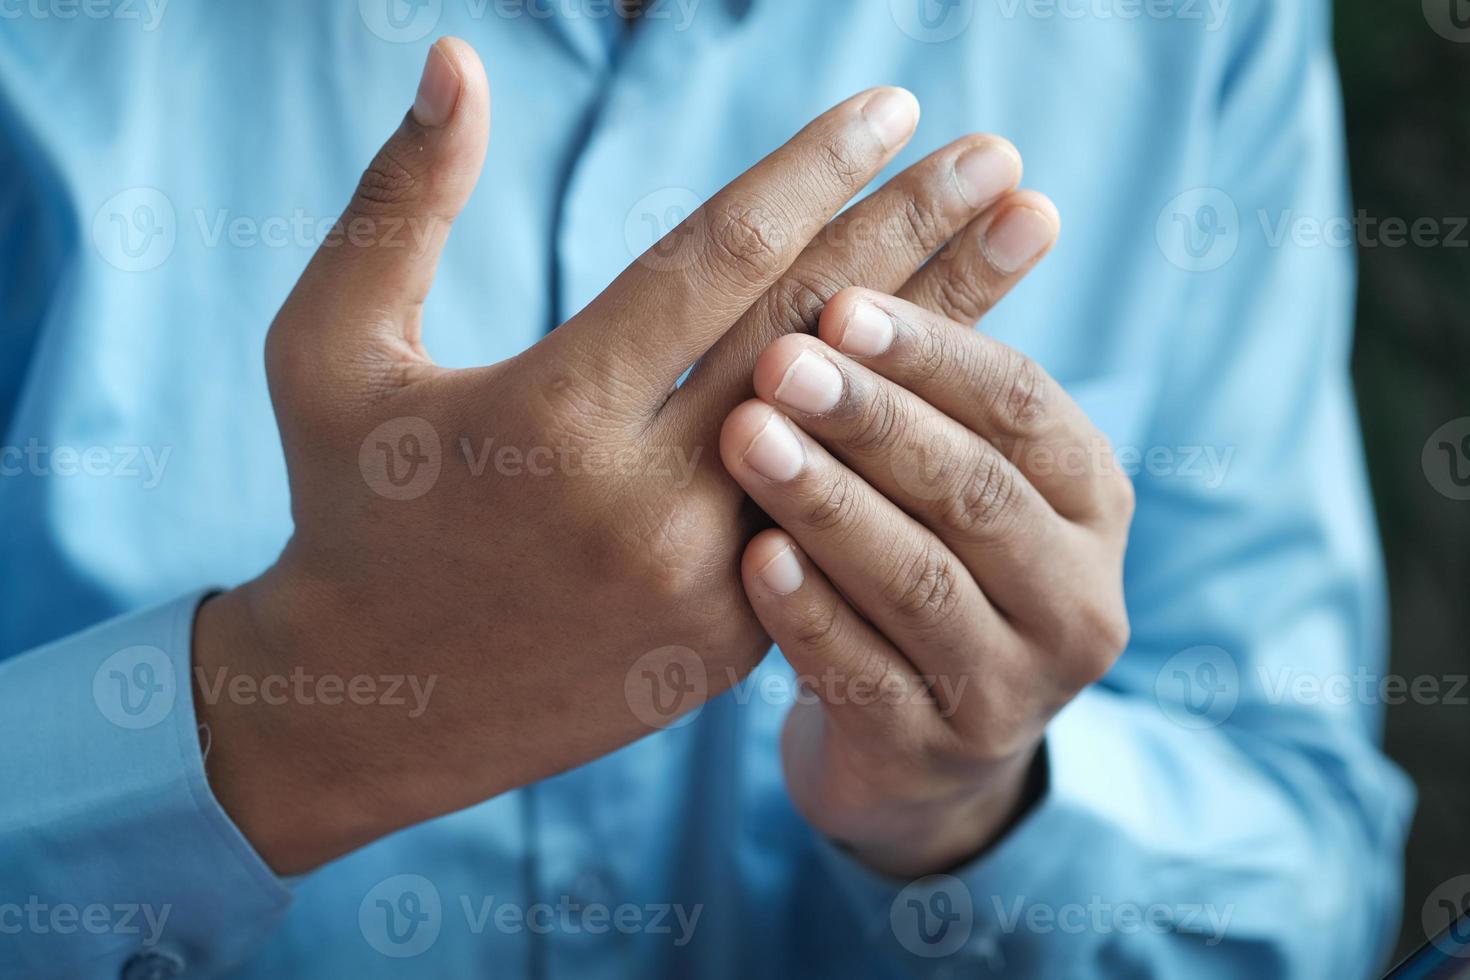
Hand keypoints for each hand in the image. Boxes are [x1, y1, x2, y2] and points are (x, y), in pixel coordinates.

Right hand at [194, 38, 1033, 872]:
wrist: (372, 703)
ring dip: (949, 329)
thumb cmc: (345, 507)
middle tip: (1001, 158)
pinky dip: (900, 437)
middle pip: (813, 335)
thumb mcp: (326, 348)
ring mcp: (701, 582)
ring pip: (854, 431)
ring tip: (1024, 237)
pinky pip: (836, 514)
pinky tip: (963, 370)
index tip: (894, 107)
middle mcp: (642, 501)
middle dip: (918, 232)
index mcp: (550, 414)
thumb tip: (458, 58)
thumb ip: (399, 203)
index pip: (716, 260)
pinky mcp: (729, 640)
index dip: (814, 172)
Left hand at [720, 277, 1134, 878]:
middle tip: (780, 361)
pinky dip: (810, 613)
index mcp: (1093, 502)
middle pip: (976, 492)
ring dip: (834, 503)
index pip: (1026, 406)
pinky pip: (865, 679)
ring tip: (749, 438)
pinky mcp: (931, 756)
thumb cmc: (928, 561)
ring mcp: (1011, 691)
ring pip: (923, 584)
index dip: (936, 350)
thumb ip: (952, 371)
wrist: (918, 745)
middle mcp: (1079, 597)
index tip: (842, 296)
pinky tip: (751, 557)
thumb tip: (997, 185)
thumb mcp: (960, 471)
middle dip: (876, 420)